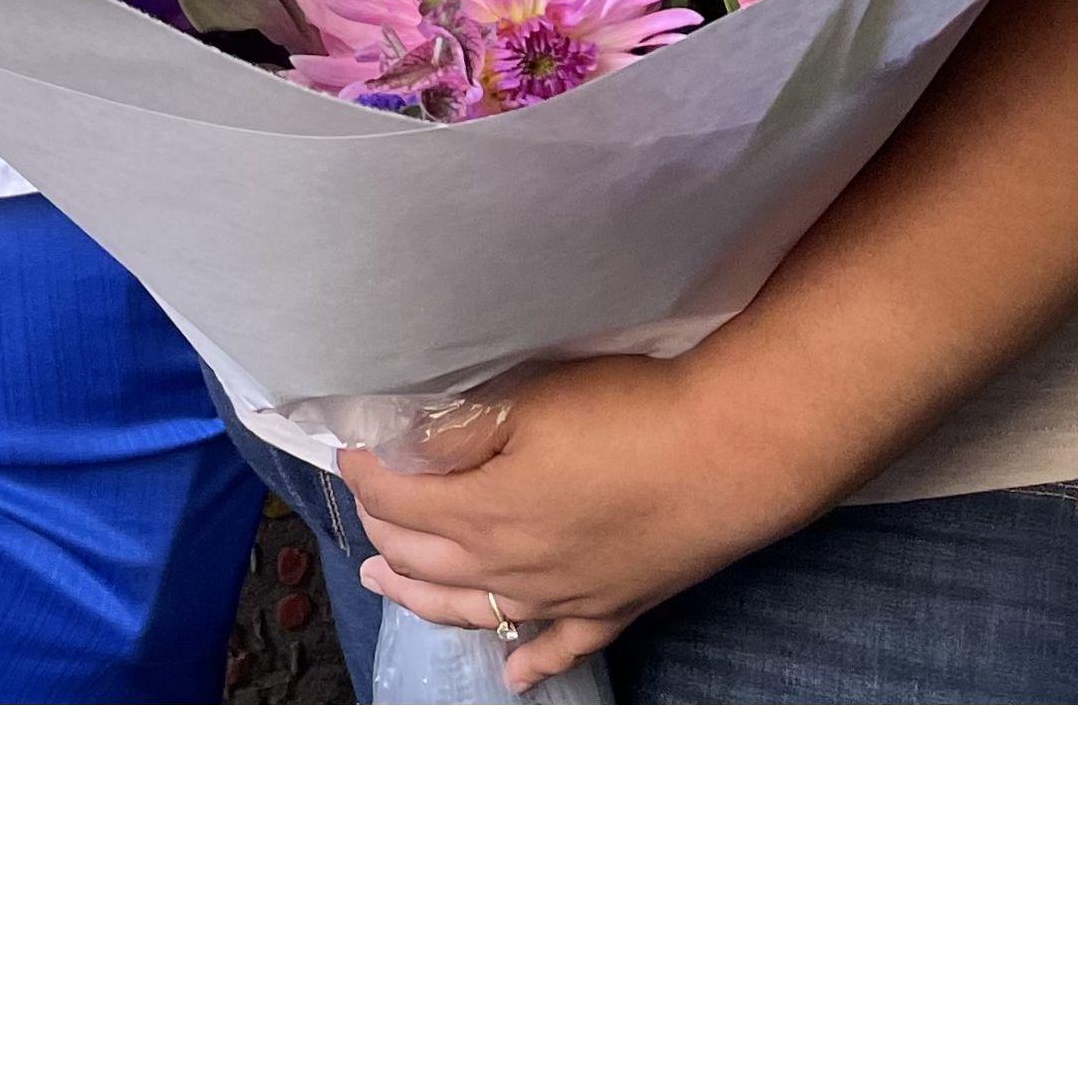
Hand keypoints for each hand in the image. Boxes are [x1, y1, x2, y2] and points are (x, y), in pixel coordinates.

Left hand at [340, 354, 808, 693]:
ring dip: (420, 597)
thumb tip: (400, 444)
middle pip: (425, 559)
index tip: (350, 450)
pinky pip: (559, 647)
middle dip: (383, 534)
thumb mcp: (527, 402)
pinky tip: (513, 676)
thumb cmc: (628, 417)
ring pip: (473, 609)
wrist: (728, 458)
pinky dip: (529, 663)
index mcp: (484, 512)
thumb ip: (456, 429)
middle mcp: (514, 567)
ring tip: (383, 584)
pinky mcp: (613, 607)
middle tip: (363, 514)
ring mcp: (564, 597)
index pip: (399, 503)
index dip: (367, 475)